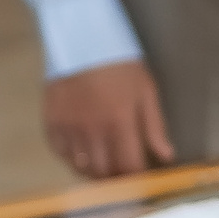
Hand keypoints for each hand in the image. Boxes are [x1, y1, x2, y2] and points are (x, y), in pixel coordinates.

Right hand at [45, 59, 172, 178]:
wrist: (81, 38)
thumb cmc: (120, 63)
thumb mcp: (146, 91)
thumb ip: (155, 126)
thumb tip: (167, 156)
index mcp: (120, 122)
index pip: (129, 167)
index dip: (137, 179)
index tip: (141, 179)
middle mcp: (92, 130)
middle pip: (104, 172)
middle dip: (117, 179)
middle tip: (123, 174)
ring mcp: (69, 127)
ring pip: (81, 167)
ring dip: (95, 172)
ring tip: (105, 167)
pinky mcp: (51, 121)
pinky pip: (60, 153)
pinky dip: (72, 159)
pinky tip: (83, 154)